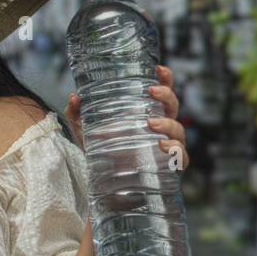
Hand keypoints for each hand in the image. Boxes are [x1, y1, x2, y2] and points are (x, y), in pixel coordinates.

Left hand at [64, 64, 188, 169]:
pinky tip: (162, 146)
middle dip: (167, 96)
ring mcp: (167, 148)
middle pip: (174, 107)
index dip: (165, 79)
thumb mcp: (85, 132)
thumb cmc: (100, 154)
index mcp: (146, 115)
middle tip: (150, 92)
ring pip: (179, 131)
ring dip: (168, 124)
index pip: (162, 93)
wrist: (104, 186)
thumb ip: (77, 114)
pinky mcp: (169, 168)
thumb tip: (74, 97)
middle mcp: (160, 129)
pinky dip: (176, 150)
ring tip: (150, 123)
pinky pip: (182, 157)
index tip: (159, 69)